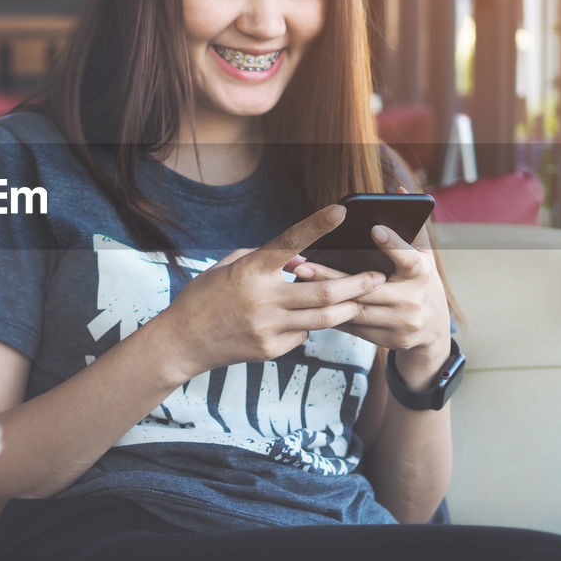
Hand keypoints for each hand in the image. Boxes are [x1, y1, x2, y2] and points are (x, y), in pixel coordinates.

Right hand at [156, 205, 385, 382]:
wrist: (182, 341)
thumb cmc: (205, 296)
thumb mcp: (229, 267)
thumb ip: (265, 259)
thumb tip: (300, 259)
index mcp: (251, 270)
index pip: (290, 242)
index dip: (316, 225)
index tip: (341, 210)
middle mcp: (263, 299)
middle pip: (323, 291)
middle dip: (356, 284)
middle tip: (377, 277)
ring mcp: (268, 327)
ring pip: (323, 318)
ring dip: (348, 309)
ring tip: (363, 301)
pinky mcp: (270, 349)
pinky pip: (302, 335)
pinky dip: (309, 326)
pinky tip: (310, 321)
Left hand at [291, 204, 450, 382]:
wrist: (434, 332)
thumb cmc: (422, 283)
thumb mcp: (423, 256)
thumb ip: (409, 225)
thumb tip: (397, 191)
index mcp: (422, 274)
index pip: (409, 258)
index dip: (392, 244)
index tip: (374, 229)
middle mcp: (413, 299)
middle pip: (367, 287)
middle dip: (332, 276)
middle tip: (302, 264)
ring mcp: (401, 322)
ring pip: (356, 309)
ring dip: (324, 297)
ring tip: (298, 281)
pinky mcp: (389, 340)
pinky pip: (355, 327)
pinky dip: (333, 315)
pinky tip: (309, 303)